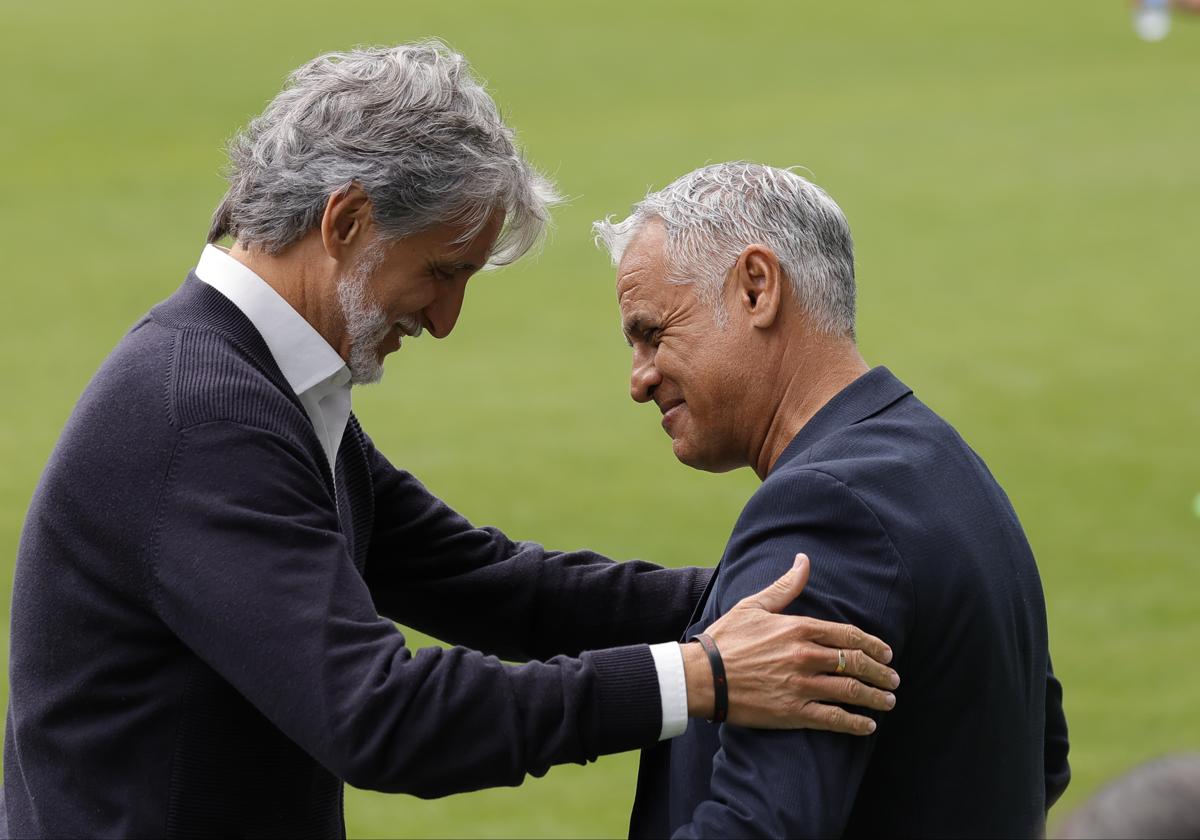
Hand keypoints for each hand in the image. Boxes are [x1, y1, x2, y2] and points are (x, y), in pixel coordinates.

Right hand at [682, 553, 898, 734]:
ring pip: (851, 691)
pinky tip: (867, 726)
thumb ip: (785, 586)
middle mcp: (805, 656)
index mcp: (798, 628)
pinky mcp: (793, 712)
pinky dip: (854, 723)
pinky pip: (833, 719)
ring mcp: (801, 686)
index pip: (848, 635)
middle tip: (893, 680)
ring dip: (875, 698)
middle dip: (881, 673)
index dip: (873, 645)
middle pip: (856, 663)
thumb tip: (804, 560)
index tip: (887, 653)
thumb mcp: (754, 605)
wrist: (702, 676)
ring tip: (888, 702)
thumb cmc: (726, 639)